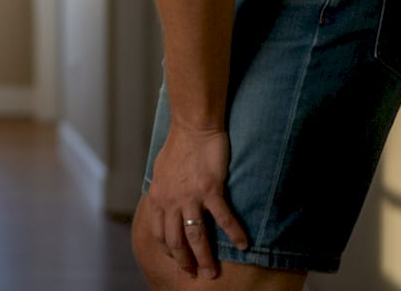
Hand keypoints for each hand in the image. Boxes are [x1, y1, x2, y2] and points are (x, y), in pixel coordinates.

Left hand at [146, 124, 248, 279]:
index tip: (178, 261)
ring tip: (213, 272)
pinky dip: (234, 234)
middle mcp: (170, 201)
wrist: (193, 126)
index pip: (160, 233)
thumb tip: (165, 203)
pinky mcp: (210, 189)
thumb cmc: (179, 145)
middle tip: (197, 274)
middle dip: (186, 262)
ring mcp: (189, 196)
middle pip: (175, 241)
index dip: (169, 251)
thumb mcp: (161, 172)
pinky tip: (243, 246)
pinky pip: (223, 218)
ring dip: (206, 258)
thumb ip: (163, 191)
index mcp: (157, 197)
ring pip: (196, 237)